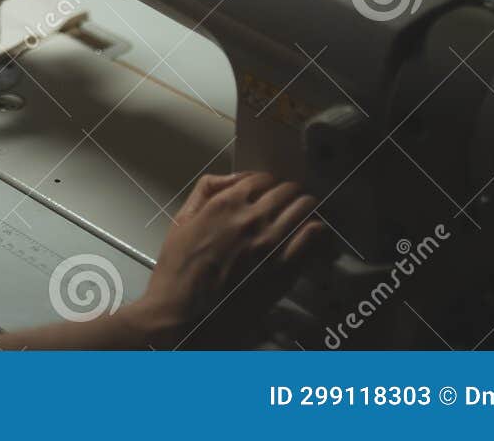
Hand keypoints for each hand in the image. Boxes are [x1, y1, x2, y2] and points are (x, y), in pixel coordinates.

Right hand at [126, 171, 325, 346]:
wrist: (183, 315)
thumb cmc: (178, 270)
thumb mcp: (182, 221)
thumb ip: (204, 191)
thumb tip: (232, 178)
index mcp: (225, 204)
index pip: (262, 179)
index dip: (268, 183)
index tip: (271, 191)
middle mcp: (251, 218)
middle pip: (286, 191)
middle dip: (289, 193)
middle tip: (290, 202)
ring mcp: (270, 243)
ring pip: (303, 208)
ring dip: (305, 207)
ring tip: (304, 214)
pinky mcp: (284, 268)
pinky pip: (312, 236)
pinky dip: (315, 230)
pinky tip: (311, 234)